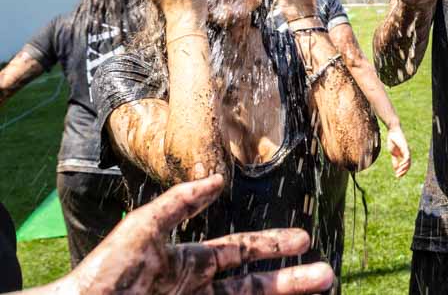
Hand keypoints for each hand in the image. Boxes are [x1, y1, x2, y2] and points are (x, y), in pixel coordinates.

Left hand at [57, 175, 333, 293]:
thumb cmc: (105, 273)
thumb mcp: (143, 230)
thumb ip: (179, 204)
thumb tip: (218, 179)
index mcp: (190, 264)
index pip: (241, 251)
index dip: (271, 245)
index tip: (304, 239)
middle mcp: (199, 289)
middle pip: (255, 285)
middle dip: (291, 280)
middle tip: (326, 274)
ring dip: (284, 293)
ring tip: (321, 288)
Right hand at [386, 125, 410, 177]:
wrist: (393, 132)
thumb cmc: (393, 141)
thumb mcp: (393, 153)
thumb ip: (395, 160)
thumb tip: (396, 168)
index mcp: (404, 155)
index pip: (406, 166)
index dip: (402, 171)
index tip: (397, 176)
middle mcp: (407, 154)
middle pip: (408, 166)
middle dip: (403, 172)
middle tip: (397, 176)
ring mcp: (407, 151)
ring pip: (408, 163)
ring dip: (403, 169)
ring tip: (398, 173)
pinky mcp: (405, 148)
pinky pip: (407, 157)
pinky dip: (404, 163)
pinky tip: (400, 166)